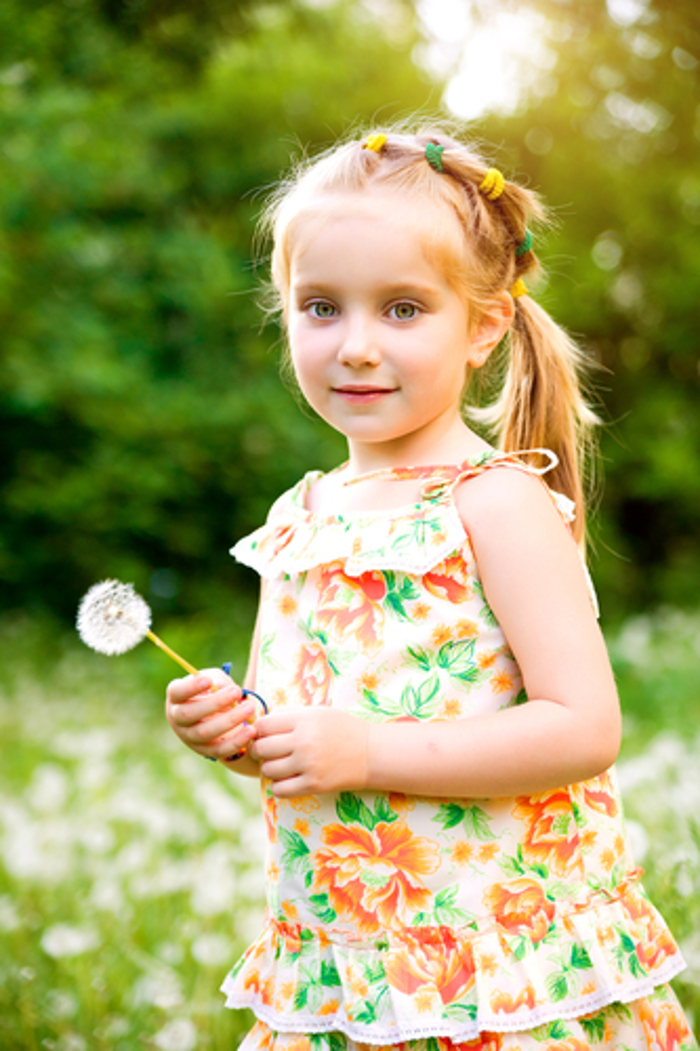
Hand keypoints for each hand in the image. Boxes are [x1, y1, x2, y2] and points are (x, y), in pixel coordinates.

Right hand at [165, 668, 256, 761]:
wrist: (216, 713)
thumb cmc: (212, 691)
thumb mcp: (213, 679)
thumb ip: (217, 680)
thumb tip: (221, 687)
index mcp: (176, 698)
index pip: (177, 692)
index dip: (191, 687)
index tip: (208, 680)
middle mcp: (177, 719)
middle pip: (189, 714)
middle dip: (215, 703)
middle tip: (237, 691)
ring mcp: (189, 737)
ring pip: (204, 733)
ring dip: (229, 721)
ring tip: (249, 708)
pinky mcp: (205, 751)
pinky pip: (219, 750)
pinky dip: (236, 742)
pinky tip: (251, 730)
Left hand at [249, 707, 369, 797]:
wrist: (370, 753)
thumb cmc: (342, 729)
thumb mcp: (318, 713)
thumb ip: (289, 716)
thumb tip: (258, 724)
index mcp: (304, 720)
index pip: (263, 725)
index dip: (258, 730)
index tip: (262, 734)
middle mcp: (304, 741)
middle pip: (262, 748)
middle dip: (259, 751)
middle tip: (265, 752)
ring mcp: (308, 764)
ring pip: (268, 770)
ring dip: (269, 769)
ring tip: (279, 765)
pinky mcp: (314, 785)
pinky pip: (280, 790)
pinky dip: (279, 786)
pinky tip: (287, 780)